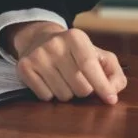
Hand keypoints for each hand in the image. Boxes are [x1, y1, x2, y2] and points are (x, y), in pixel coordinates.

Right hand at [11, 24, 127, 103]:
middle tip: (80, 80)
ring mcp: (38, 56)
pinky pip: (45, 97)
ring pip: (63, 95)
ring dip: (68, 93)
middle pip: (79, 86)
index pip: (89, 65)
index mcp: (76, 37)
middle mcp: (55, 44)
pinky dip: (51, 94)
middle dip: (84, 90)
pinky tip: (50, 81)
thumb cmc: (75, 52)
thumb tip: (113, 92)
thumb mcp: (97, 54)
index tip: (110, 100)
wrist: (40, 38)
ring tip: (64, 79)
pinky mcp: (24, 67)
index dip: (102, 85)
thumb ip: (112, 72)